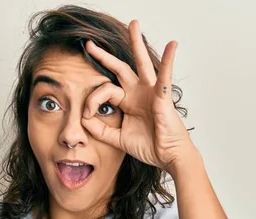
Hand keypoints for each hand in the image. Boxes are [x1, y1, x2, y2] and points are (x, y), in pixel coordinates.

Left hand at [81, 20, 194, 173]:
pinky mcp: (162, 97)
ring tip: (133, 24)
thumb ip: (100, 130)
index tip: (86, 114)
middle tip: (90, 44)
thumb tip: (83, 119)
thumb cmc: (150, 146)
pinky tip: (172, 45)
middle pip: (120, 69)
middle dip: (104, 56)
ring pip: (141, 64)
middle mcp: (138, 93)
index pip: (105, 91)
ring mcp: (150, 93)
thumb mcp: (118, 139)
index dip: (92, 99)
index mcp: (128, 102)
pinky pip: (165, 76)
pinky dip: (169, 60)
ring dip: (136, 43)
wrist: (168, 157)